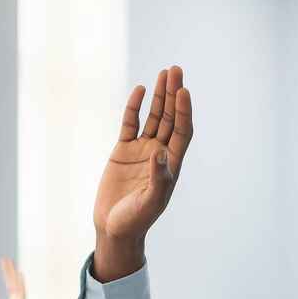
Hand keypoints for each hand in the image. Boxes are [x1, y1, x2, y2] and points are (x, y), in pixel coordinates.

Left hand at [0, 257, 27, 298]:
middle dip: (9, 271)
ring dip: (12, 274)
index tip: (5, 265)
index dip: (7, 276)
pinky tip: (20, 275)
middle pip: (13, 283)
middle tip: (5, 259)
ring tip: (9, 262)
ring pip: (16, 286)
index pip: (10, 286)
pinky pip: (21, 294)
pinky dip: (21, 284)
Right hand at [92, 65, 193, 281]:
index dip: (184, 111)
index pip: (182, 132)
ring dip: (159, 96)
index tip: (183, 91)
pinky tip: (140, 91)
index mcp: (171, 165)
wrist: (113, 229)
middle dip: (173, 94)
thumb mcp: (150, 203)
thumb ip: (158, 178)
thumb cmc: (135, 220)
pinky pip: (130, 124)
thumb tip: (159, 151)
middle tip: (174, 70)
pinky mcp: (122, 151)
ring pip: (153, 117)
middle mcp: (159, 154)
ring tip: (164, 73)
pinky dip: (134, 107)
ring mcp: (141, 151)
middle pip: (170, 118)